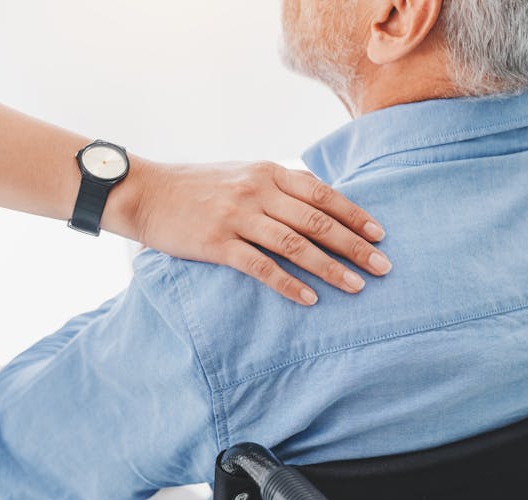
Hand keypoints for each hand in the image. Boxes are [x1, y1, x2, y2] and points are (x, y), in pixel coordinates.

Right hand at [111, 161, 390, 305]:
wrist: (144, 192)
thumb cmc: (197, 186)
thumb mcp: (242, 174)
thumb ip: (278, 186)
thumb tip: (318, 204)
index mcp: (269, 172)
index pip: (323, 194)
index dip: (355, 215)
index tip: (380, 235)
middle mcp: (258, 191)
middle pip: (318, 222)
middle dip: (355, 246)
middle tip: (383, 267)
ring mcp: (238, 217)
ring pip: (296, 245)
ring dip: (331, 268)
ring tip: (357, 286)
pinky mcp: (218, 243)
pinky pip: (261, 266)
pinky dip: (289, 284)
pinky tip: (310, 299)